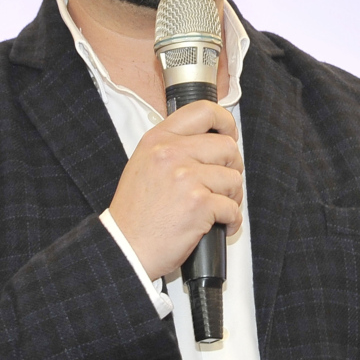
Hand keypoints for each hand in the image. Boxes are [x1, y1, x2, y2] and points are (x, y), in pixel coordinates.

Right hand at [107, 100, 242, 279]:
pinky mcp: (199, 203)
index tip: (229, 133)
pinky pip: (232, 208)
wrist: (125, 248)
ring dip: (232, 197)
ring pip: (234, 179)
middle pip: (227, 147)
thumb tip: (209, 143)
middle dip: (233, 167)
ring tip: (218, 208)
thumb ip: (172, 148)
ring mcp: (186, 177)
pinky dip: (231, 220)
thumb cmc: (134, 215)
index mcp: (158, 140)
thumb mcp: (143, 165)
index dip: (225, 121)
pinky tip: (220, 225)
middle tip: (224, 183)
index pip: (203, 111)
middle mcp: (171, 153)